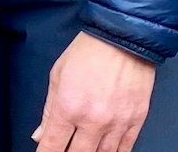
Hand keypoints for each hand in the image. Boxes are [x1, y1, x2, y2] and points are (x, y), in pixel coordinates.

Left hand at [35, 33, 156, 151]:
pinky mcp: (136, 120)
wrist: (122, 37)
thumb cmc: (89, 52)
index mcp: (68, 108)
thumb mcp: (57, 76)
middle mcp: (92, 120)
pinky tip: (106, 151)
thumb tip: (40, 135)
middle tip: (65, 149)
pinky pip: (125, 149)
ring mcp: (116, 123)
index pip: (52, 146)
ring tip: (85, 148)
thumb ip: (48, 111)